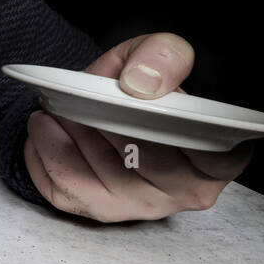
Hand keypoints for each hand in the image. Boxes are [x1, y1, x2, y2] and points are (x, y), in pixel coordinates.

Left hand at [23, 32, 252, 221]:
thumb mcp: (161, 53)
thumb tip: (140, 84)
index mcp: (219, 154)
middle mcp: (187, 188)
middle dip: (106, 125)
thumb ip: (163, 56)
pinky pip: (68, 194)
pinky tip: (43, 133)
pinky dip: (46, 161)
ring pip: (102, 179)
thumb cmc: (150, 83)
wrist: (118, 99)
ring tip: (51, 112)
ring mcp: (146, 205)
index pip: (215, 155)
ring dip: (69, 142)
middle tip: (78, 99)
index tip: (138, 102)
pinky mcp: (106, 211)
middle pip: (145, 160)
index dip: (175, 128)